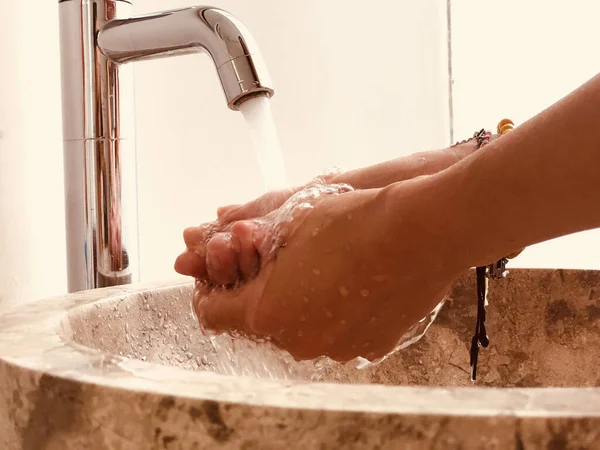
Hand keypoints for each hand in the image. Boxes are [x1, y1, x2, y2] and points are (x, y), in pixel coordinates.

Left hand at [191, 176, 467, 361]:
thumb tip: (226, 245)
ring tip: (318, 269)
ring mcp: (336, 348)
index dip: (209, 287)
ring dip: (297, 304)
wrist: (420, 234)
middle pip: (258, 322)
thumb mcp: (286, 223)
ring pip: (298, 329)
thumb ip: (246, 245)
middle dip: (258, 292)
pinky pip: (335, 333)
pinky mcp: (369, 347)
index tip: (220, 270)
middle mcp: (297, 341)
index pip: (211, 312)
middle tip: (273, 261)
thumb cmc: (352, 222)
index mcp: (266, 312)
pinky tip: (349, 283)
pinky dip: (332, 314)